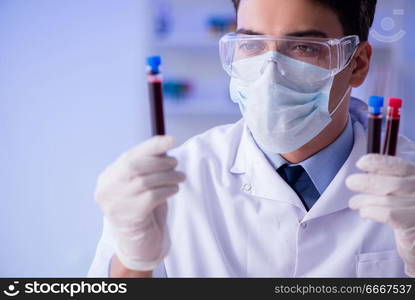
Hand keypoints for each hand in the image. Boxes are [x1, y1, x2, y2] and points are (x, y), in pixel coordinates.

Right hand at [95, 136, 185, 270]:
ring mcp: (116, 204)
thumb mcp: (140, 184)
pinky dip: (168, 189)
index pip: (130, 156)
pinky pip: (153, 196)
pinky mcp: (130, 216)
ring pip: (145, 181)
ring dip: (168, 176)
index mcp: (107, 178)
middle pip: (135, 166)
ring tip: (180, 177)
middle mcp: (106, 190)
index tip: (171, 139)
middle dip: (160, 162)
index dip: (151, 146)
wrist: (138, 242)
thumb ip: (147, 166)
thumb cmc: (141, 207)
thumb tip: (166, 145)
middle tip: (176, 163)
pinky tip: (174, 189)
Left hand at [346, 154, 414, 276]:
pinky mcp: (412, 225)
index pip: (402, 167)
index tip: (361, 163)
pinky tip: (364, 213)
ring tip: (354, 202)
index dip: (380, 163)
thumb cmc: (409, 218)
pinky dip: (371, 211)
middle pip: (392, 183)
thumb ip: (390, 182)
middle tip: (351, 182)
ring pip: (386, 200)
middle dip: (367, 181)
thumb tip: (364, 171)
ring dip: (364, 199)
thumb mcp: (403, 195)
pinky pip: (387, 214)